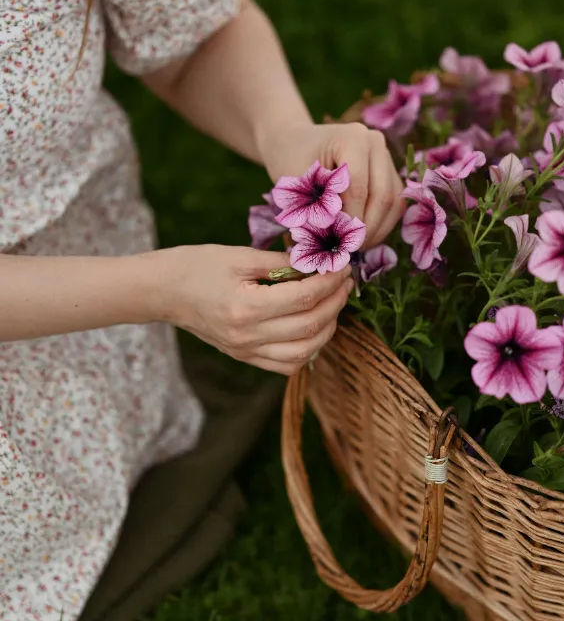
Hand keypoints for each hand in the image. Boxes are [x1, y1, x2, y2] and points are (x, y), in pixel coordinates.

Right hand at [158, 244, 353, 374]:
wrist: (163, 292)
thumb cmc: (197, 266)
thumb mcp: (239, 255)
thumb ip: (281, 262)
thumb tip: (319, 261)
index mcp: (246, 307)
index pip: (303, 298)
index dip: (329, 282)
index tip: (342, 267)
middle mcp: (247, 336)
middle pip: (310, 326)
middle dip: (335, 302)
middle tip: (344, 282)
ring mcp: (246, 351)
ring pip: (303, 353)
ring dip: (327, 329)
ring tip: (333, 304)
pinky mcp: (244, 357)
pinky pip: (286, 365)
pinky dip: (307, 350)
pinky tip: (313, 328)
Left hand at [265, 122, 403, 247]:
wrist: (296, 143)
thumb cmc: (291, 160)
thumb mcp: (296, 183)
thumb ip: (316, 207)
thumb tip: (336, 240)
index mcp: (353, 137)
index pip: (359, 187)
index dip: (351, 219)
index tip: (337, 241)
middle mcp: (375, 142)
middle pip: (383, 195)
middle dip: (368, 228)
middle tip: (350, 250)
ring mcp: (385, 156)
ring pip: (394, 201)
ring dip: (378, 230)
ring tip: (357, 247)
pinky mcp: (389, 171)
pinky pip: (394, 204)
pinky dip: (382, 224)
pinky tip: (364, 238)